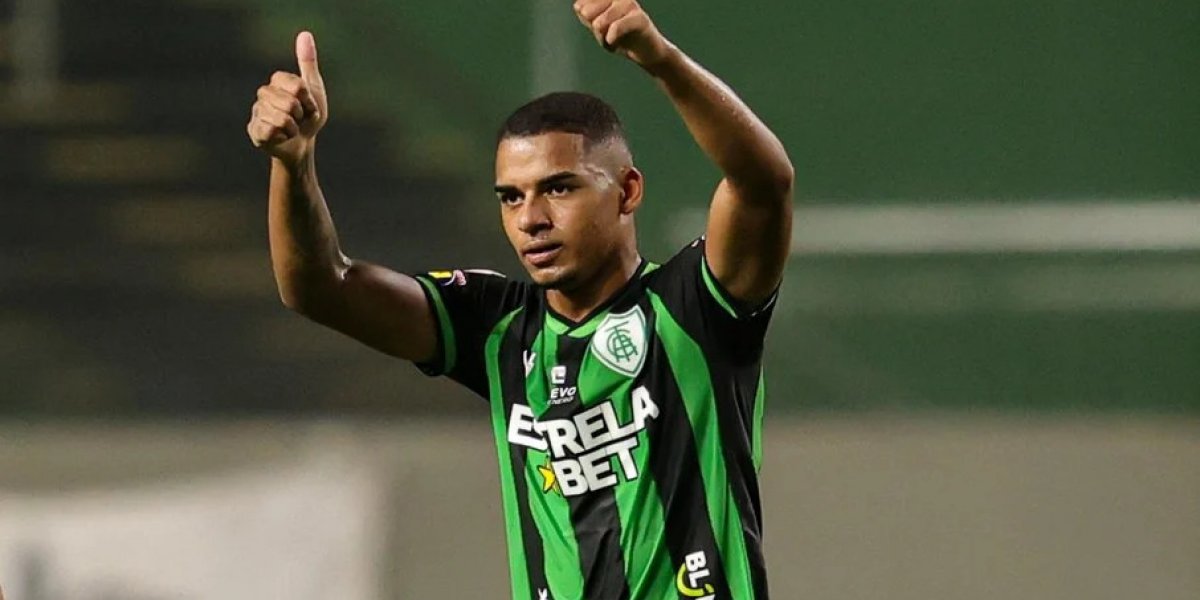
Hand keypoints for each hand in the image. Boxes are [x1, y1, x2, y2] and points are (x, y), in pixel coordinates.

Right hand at [247, 31, 328, 164]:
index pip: (297, 86)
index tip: (308, 105)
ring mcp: (257, 112)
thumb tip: (305, 33)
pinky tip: (280, 137)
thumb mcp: (314, 89)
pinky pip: (270, 132)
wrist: (302, 144)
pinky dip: (282, 138)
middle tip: (299, 119)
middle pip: (289, 103)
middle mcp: (263, 93)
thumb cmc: (308, 116)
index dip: (308, 100)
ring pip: (281, 119)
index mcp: (278, 81)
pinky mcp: (254, 131)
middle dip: (301, 116)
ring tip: (290, 128)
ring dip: (293, 129)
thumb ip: (308, 63)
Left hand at [573, 0, 672, 67]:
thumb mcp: (598, 28)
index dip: (585, 21)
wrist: (646, 51)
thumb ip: (587, 16)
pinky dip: (611, 38)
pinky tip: (613, 41)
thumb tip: (580, 6)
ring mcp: (629, 4)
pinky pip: (616, 27)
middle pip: (587, 13)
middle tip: (606, 33)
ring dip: (603, 37)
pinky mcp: (640, 18)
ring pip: (600, 22)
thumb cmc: (621, 37)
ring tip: (611, 39)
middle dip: (593, 29)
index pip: (580, 6)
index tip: (597, 26)